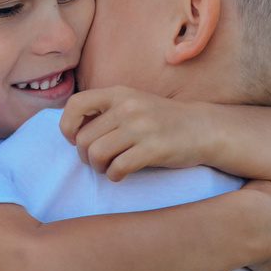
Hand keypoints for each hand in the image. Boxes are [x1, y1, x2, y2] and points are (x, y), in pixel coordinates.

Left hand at [60, 87, 214, 181]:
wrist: (203, 128)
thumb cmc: (162, 120)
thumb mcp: (133, 103)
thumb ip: (105, 111)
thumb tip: (71, 130)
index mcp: (119, 94)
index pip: (75, 104)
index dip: (67, 126)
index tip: (75, 138)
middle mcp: (128, 107)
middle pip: (83, 138)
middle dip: (85, 156)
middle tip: (98, 161)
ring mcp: (141, 128)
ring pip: (97, 153)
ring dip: (98, 168)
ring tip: (109, 168)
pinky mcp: (153, 149)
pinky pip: (118, 168)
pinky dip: (114, 176)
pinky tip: (122, 174)